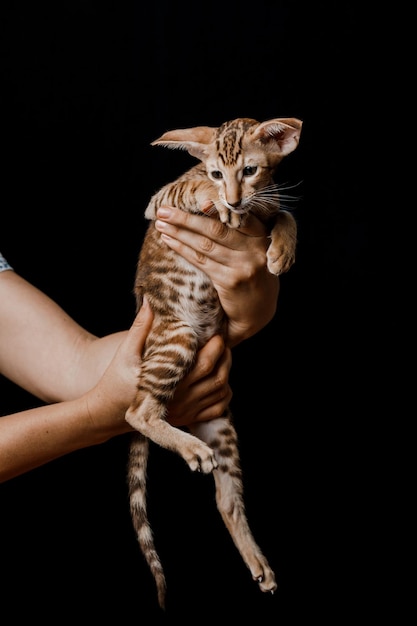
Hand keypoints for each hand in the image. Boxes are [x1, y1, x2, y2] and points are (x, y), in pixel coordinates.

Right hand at [88, 304, 231, 431]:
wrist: (108, 412)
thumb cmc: (115, 379)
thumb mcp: (125, 352)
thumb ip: (140, 328)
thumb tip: (151, 302)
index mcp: (169, 383)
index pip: (205, 364)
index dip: (216, 346)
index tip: (216, 332)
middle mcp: (181, 400)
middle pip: (218, 377)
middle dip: (225, 356)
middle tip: (221, 340)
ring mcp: (186, 412)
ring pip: (220, 393)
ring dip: (226, 373)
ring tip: (222, 356)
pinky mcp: (186, 419)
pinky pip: (217, 409)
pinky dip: (224, 394)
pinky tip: (219, 379)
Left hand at [154, 206, 279, 345]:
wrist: (258, 312)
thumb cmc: (252, 274)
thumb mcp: (255, 251)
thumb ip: (240, 231)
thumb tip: (206, 205)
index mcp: (262, 237)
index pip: (237, 217)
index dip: (215, 208)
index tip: (196, 200)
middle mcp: (255, 250)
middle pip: (216, 229)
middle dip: (187, 218)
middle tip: (164, 210)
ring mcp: (243, 267)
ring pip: (205, 244)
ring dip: (179, 232)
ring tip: (160, 224)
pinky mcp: (230, 282)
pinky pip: (201, 262)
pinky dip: (182, 249)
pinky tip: (169, 241)